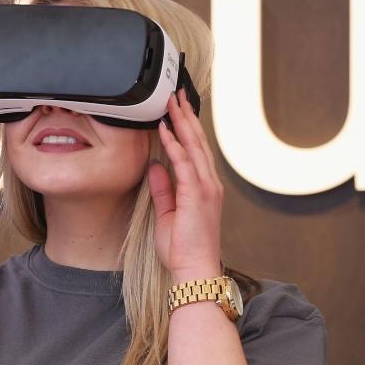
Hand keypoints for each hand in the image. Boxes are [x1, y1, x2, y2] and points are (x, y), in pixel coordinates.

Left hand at [147, 88, 224, 283]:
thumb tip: (155, 166)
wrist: (194, 269)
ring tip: (173, 102)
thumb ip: (163, 189)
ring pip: (194, 147)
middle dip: (186, 116)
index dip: (186, 127)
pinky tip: (167, 129)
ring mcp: (206, 188)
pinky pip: (185, 163)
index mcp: (203, 188)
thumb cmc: (183, 249)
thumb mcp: (167, 214)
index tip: (177, 109)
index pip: (195, 150)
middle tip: (176, 94)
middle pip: (197, 142)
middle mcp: (209, 184)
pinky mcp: (198, 195)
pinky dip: (176, 144)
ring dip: (183, 122)